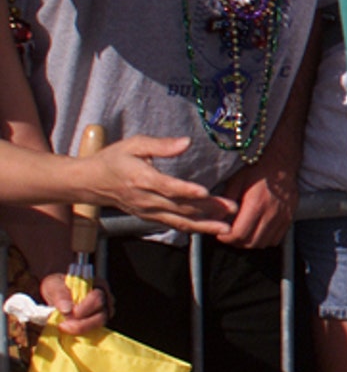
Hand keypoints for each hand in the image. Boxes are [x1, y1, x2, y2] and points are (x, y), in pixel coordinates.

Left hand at [40, 273, 107, 334]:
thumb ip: (60, 294)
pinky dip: (82, 333)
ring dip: (81, 329)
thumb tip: (67, 309)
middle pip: (102, 315)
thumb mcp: (54, 285)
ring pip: (99, 325)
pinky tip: (69, 332)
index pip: (98, 298)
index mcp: (98, 285)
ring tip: (64, 328)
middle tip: (63, 325)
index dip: (84, 308)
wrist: (58, 294)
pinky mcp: (98, 323)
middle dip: (82, 323)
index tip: (67, 313)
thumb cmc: (59, 286)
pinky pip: (95, 331)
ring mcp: (104, 312)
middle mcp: (106, 299)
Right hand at [82, 135, 234, 234]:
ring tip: (227, 227)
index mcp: (141, 178)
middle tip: (232, 209)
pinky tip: (210, 228)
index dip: (186, 191)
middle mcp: (146, 199)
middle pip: (180, 206)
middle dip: (208, 209)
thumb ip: (160, 145)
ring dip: (204, 225)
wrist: (90, 183)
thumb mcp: (133, 144)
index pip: (167, 187)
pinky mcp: (150, 217)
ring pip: (179, 221)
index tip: (206, 192)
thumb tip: (186, 142)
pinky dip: (193, 228)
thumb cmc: (113, 159)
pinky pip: (174, 224)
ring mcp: (148, 211)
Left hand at [218, 149, 297, 247]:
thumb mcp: (235, 181)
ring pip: (264, 243)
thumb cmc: (256, 169)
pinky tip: (257, 231)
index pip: (239, 234)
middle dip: (237, 242)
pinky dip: (265, 240)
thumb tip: (213, 219)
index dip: (226, 238)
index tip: (220, 234)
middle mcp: (271, 213)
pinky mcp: (290, 217)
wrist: (282, 161)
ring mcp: (283, 216)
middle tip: (230, 235)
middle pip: (251, 242)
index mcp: (256, 203)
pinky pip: (276, 239)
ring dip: (251, 243)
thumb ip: (224, 202)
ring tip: (243, 234)